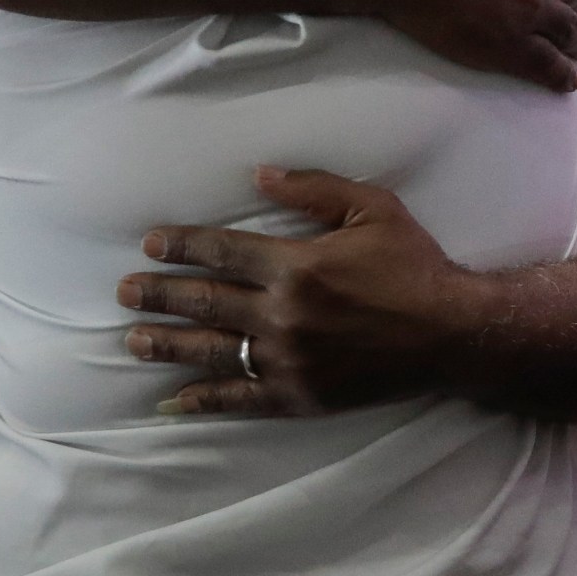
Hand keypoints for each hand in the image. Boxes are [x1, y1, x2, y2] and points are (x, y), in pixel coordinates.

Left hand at [117, 167, 477, 416]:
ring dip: (167, 344)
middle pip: (205, 302)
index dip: (182, 247)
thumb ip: (315, 190)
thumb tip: (259, 176)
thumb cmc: (415, 266)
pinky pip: (240, 399)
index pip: (221, 252)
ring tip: (133, 339)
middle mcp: (282, 315)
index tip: (151, 245)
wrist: (452, 334)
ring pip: (211, 351)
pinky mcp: (299, 395)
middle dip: (159, 295)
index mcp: (296, 266)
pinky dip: (204, 399)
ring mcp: (287, 360)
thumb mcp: (375, 210)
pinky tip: (175, 399)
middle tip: (124, 292)